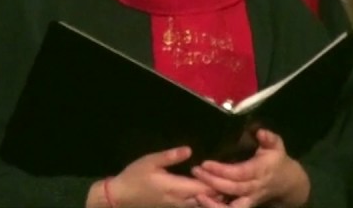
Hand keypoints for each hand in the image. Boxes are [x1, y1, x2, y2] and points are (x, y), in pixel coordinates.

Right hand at [90, 146, 218, 207]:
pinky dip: (204, 199)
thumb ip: (171, 156)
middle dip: (221, 189)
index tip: (229, 169)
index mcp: (176, 188)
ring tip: (225, 183)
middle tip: (233, 176)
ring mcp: (178, 206)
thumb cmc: (134, 176)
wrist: (120, 197)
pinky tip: (208, 190)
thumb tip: (190, 150)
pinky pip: (194, 205)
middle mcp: (180, 200)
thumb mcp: (150, 161)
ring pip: (201, 204)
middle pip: (207, 198)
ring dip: (214, 195)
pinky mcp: (174, 207)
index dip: (218, 181)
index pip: (204, 187)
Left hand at [191, 129, 309, 207]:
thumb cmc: (277, 160)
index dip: (221, 170)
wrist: (288, 183)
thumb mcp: (277, 146)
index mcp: (260, 171)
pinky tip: (202, 202)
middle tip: (195, 171)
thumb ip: (269, 138)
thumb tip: (260, 132)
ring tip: (197, 195)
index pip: (239, 173)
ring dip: (214, 203)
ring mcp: (250, 199)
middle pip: (231, 188)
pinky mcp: (246, 206)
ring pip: (232, 207)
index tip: (205, 163)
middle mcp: (254, 187)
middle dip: (212, 181)